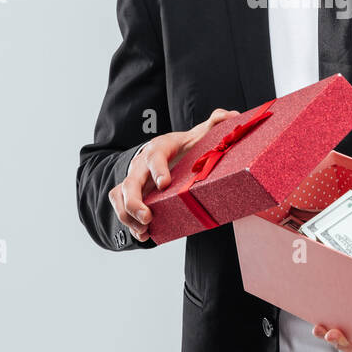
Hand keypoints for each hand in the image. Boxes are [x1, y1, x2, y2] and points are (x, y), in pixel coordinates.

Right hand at [108, 108, 240, 241]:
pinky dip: (130, 224)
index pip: (154, 158)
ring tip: (144, 230)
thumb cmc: (183, 146)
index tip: (165, 184)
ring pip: (120, 198)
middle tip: (148, 217)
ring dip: (128, 216)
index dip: (157, 171)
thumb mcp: (197, 134)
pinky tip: (143, 235)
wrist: (165, 151)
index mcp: (158, 149)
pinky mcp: (131, 195)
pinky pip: (122, 209)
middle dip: (134, 202)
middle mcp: (140, 166)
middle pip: (129, 183)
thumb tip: (231, 115)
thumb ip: (214, 125)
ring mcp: (133, 181)